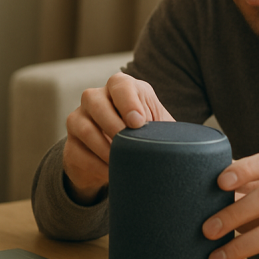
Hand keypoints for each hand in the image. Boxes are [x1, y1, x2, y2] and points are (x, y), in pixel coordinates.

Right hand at [62, 72, 172, 204]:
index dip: (128, 101)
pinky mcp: (70, 144)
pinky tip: (111, 173)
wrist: (119, 159)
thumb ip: (169, 131)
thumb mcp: (159, 129)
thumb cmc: (145, 136)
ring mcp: (79, 119)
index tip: (139, 123)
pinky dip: (95, 165)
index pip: (120, 84)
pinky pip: (77, 151)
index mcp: (122, 88)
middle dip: (112, 123)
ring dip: (103, 147)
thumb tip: (187, 145)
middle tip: (128, 144)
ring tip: (121, 163)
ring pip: (82, 126)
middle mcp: (96, 98)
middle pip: (94, 100)